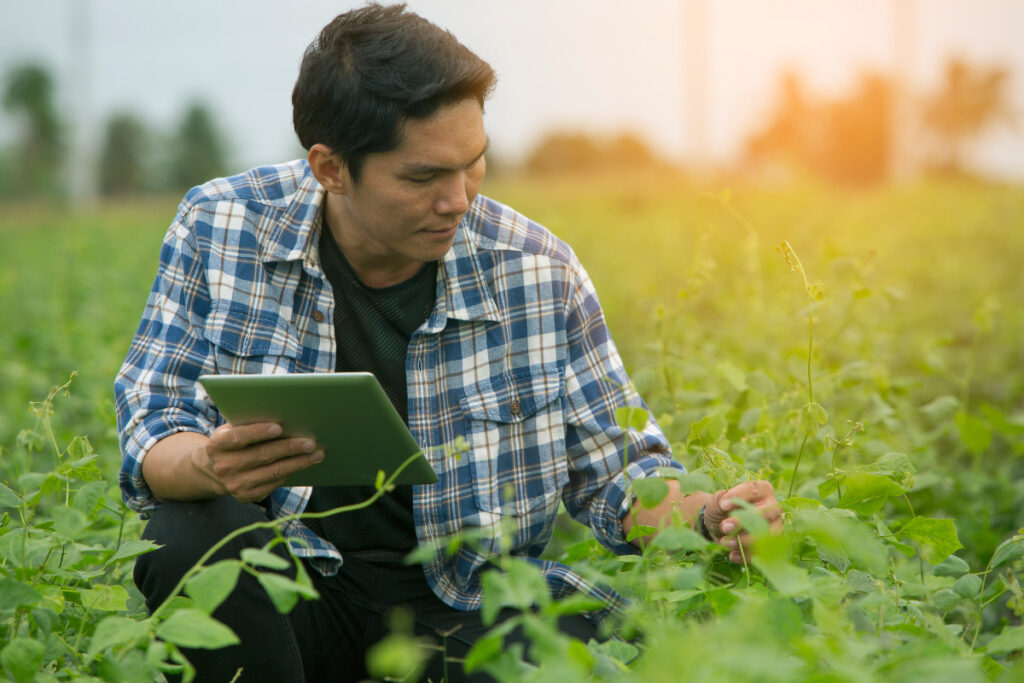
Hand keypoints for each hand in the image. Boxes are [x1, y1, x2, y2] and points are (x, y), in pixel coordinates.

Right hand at [193, 422, 323, 503]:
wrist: (214, 470)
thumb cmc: (232, 442)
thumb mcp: (231, 429)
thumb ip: (248, 422)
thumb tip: (283, 413)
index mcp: (217, 445)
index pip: (238, 437)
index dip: (258, 432)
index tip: (279, 427)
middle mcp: (224, 466)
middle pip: (262, 455)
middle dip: (290, 447)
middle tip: (311, 442)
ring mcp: (235, 484)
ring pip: (273, 472)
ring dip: (298, 462)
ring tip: (317, 454)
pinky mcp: (247, 496)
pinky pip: (274, 483)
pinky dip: (291, 472)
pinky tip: (305, 463)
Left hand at [702, 480, 781, 563]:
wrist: (721, 526)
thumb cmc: (721, 509)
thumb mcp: (717, 501)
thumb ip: (719, 500)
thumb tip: (724, 503)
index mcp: (761, 490)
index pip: (753, 491)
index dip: (739, 498)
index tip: (723, 506)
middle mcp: (773, 507)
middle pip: (765, 514)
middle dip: (744, 522)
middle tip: (725, 527)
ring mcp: (776, 526)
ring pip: (769, 535)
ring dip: (746, 541)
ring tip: (725, 543)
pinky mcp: (772, 545)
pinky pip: (764, 552)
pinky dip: (747, 556)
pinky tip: (732, 555)